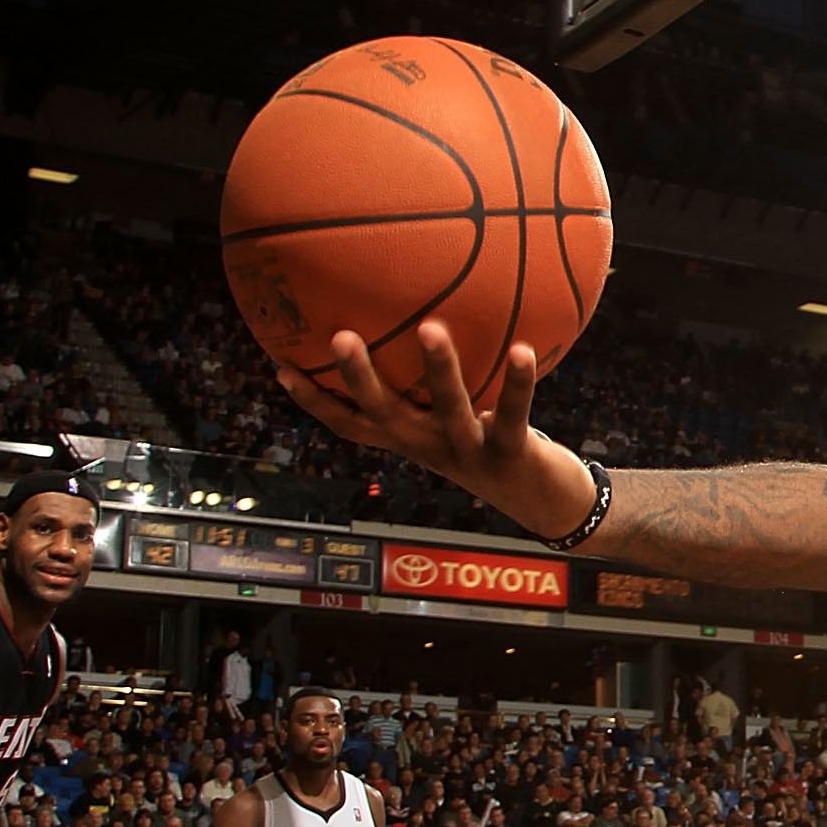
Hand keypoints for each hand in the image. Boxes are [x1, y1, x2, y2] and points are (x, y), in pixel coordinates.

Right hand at [274, 323, 583, 536]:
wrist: (546, 506)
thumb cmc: (499, 448)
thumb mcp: (462, 417)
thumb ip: (441, 384)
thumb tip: (426, 320)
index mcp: (412, 438)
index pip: (351, 422)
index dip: (314, 399)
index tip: (280, 363)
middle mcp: (431, 447)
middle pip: (384, 414)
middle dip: (359, 378)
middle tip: (339, 336)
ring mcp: (468, 453)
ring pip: (448, 410)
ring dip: (439, 369)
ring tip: (430, 327)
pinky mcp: (510, 455)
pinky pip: (514, 414)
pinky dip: (519, 382)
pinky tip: (523, 347)